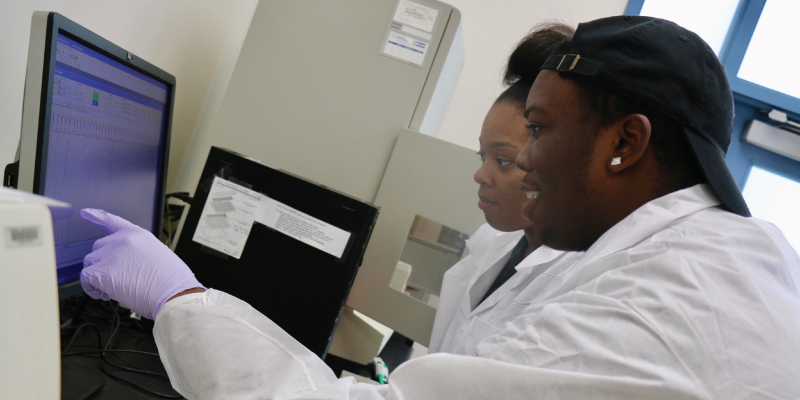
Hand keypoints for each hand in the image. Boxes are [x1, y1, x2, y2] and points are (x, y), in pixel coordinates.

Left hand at [80, 209, 204, 318]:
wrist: (174, 293)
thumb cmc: (171, 281)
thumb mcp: (157, 255)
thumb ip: (136, 252)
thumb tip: (120, 264)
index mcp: (138, 235)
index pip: (113, 222)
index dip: (97, 216)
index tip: (85, 212)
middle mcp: (123, 240)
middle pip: (98, 248)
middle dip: (103, 264)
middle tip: (118, 278)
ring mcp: (112, 254)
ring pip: (90, 263)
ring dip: (97, 277)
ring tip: (114, 288)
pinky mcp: (104, 272)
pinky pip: (86, 278)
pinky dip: (92, 288)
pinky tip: (106, 294)